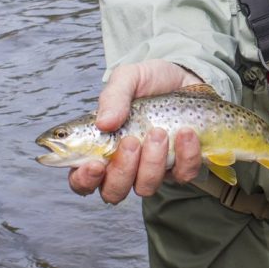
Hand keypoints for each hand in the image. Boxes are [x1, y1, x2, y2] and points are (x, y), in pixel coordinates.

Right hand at [68, 59, 202, 203]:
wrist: (187, 76)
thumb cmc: (151, 80)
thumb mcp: (128, 78)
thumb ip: (113, 97)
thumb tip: (104, 124)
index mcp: (100, 146)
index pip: (81, 179)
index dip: (84, 180)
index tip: (95, 164)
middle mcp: (124, 164)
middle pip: (112, 192)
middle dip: (122, 171)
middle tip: (132, 141)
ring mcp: (152, 168)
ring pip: (146, 187)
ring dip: (152, 161)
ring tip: (160, 132)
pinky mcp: (180, 167)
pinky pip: (181, 175)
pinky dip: (184, 155)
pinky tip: (186, 132)